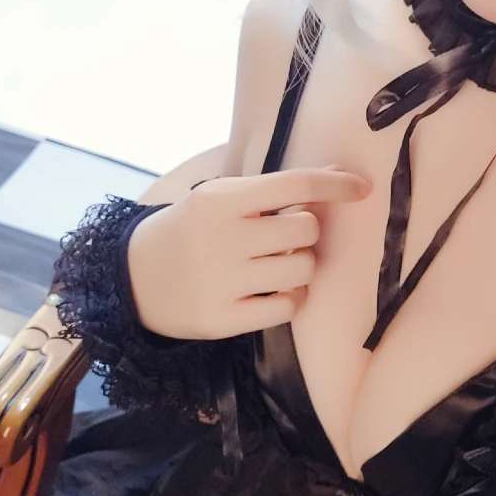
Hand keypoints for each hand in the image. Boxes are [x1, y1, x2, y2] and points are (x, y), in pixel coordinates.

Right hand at [125, 166, 372, 339]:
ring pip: (303, 270)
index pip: (294, 185)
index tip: (363, 188)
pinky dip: (290, 299)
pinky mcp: (223, 320)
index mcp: (222, 201)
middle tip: (284, 238)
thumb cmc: (191, 230)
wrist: (133, 278)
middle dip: (306, 232)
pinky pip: (288, 308)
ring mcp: (223, 282)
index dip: (335, 185)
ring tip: (275, 265)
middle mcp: (223, 239)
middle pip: (305, 230)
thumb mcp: (221, 198)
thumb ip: (276, 189)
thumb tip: (337, 175)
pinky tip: (271, 291)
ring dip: (300, 266)